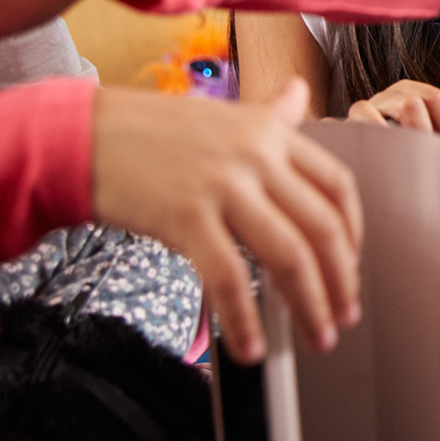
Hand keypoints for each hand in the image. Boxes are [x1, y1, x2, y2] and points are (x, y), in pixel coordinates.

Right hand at [92, 78, 362, 363]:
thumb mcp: (222, 113)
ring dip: (309, 306)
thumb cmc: (152, 130)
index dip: (355, 231)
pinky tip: (251, 347)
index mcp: (272, 134)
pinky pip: (229, 278)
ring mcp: (223, 186)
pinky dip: (245, 320)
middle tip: (344, 315)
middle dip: (341, 281)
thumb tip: (298, 93)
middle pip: (322, 228)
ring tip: (316, 338)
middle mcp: (257, 157)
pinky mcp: (186, 216)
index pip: (338, 186)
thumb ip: (270, 114)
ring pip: (288, 255)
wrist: (82, 134)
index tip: (352, 263)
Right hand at [347, 79, 439, 152]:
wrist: (374, 159)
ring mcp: (363, 110)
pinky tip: (380, 146)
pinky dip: (364, 129)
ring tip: (407, 145)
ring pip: (371, 110)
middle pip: (408, 101)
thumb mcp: (434, 132)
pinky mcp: (345, 127)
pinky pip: (350, 123)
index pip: (433, 97)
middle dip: (427, 126)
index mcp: (409, 91)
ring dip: (394, 127)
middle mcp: (385, 97)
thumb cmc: (409, 143)